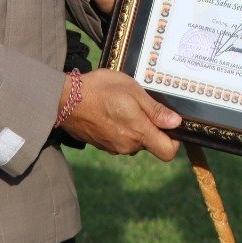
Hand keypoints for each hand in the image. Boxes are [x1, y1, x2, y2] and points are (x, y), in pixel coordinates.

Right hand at [58, 69, 181, 160]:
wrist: (64, 100)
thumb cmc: (100, 90)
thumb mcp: (132, 91)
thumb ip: (155, 110)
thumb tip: (176, 122)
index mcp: (138, 132)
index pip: (168, 152)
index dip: (174, 140)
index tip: (170, 124)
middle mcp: (128, 146)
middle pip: (151, 144)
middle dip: (151, 127)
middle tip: (141, 104)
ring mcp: (114, 147)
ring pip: (135, 141)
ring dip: (134, 127)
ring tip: (123, 105)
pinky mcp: (102, 145)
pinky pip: (120, 140)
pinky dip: (120, 128)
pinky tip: (111, 111)